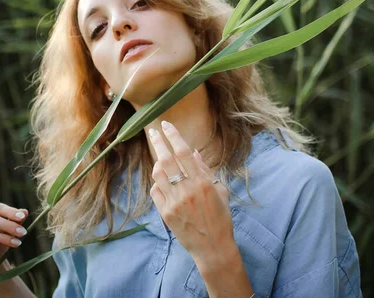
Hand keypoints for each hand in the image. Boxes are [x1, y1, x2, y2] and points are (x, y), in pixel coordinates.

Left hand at [148, 121, 234, 260]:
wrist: (212, 247)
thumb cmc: (220, 218)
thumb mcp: (220, 191)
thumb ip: (205, 170)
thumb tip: (192, 152)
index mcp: (202, 183)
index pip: (183, 153)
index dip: (173, 136)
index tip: (166, 125)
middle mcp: (186, 190)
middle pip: (166, 159)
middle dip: (158, 142)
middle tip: (153, 131)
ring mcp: (174, 202)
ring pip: (157, 174)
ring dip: (158, 163)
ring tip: (162, 160)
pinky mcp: (165, 213)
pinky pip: (155, 191)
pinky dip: (157, 183)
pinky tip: (163, 182)